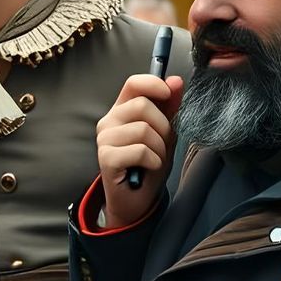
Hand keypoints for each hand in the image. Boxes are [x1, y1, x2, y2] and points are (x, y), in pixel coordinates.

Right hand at [96, 73, 184, 228]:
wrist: (137, 199)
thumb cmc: (149, 163)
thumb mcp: (166, 133)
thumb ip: (169, 107)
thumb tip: (176, 81)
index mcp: (122, 110)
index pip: (133, 84)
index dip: (153, 84)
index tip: (168, 94)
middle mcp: (109, 121)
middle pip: (142, 106)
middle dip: (163, 126)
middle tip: (161, 144)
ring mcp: (104, 139)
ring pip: (143, 129)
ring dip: (159, 148)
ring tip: (153, 159)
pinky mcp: (106, 158)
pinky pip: (140, 150)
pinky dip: (153, 161)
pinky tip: (147, 168)